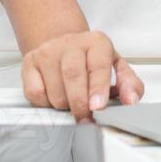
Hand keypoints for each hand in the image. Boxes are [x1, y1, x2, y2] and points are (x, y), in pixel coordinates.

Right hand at [21, 30, 144, 120]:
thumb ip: (129, 83)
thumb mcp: (116, 66)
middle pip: (73, 77)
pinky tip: (54, 96)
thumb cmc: (91, 59)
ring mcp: (48, 52)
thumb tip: (131, 100)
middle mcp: (71, 43)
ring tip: (72, 101)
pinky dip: (46, 104)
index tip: (98, 106)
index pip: (97, 65)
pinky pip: (36, 94)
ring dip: (65, 106)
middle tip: (85, 119)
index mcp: (96, 42)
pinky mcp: (30, 63)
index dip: (98, 88)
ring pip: (55, 91)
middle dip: (80, 104)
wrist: (62, 42)